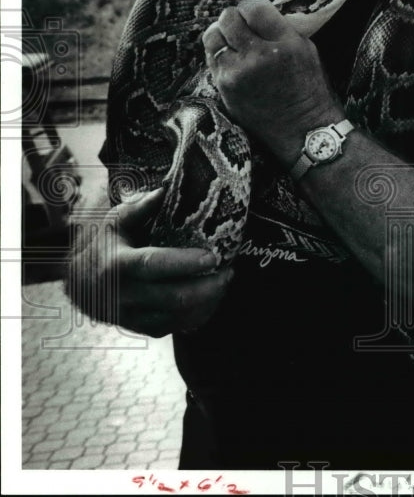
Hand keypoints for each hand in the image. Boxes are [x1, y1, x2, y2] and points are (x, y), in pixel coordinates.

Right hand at [64, 189, 232, 337]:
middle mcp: (124, 295)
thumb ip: (138, 207)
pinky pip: (175, 328)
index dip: (185, 263)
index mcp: (117, 265)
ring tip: (224, 282)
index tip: (213, 257)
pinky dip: (198, 315)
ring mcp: (132, 316)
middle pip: (174, 298)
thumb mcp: (112, 223)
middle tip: (228, 271)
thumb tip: (163, 190)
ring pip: (178, 317)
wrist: (77, 284)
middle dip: (208, 287)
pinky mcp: (141, 328)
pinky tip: (212, 299)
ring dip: (208, 302)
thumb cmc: (101, 247)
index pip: (154, 265)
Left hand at [203, 0, 342, 164]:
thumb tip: (258, 12)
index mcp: (285, 43)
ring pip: (212, 36)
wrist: (304, 133)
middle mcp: (258, 56)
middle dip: (235, 19)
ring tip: (236, 45)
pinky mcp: (224, 89)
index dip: (252, 6)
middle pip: (228, 17)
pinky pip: (212, 59)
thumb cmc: (310, 90)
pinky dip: (221, 57)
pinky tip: (235, 64)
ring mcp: (237, 74)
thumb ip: (281, 28)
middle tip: (244, 28)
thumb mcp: (308, 50)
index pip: (252, 5)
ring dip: (223, 36)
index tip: (256, 13)